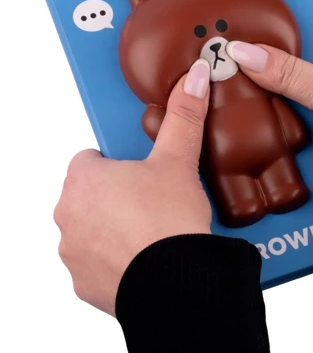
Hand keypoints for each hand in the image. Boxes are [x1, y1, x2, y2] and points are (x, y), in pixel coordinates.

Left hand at [54, 60, 211, 315]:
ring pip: (94, 226)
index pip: (93, 157)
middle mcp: (68, 214)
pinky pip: (99, 260)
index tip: (141, 169)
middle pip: (93, 193)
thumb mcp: (178, 160)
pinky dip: (117, 255)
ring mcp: (74, 251)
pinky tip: (146, 253)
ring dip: (116, 225)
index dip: (120, 161)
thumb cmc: (168, 220)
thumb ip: (184, 115)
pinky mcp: (86, 282)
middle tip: (154, 197)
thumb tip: (195, 77)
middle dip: (119, 193)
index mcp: (84, 179)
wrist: (177, 283)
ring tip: (153, 226)